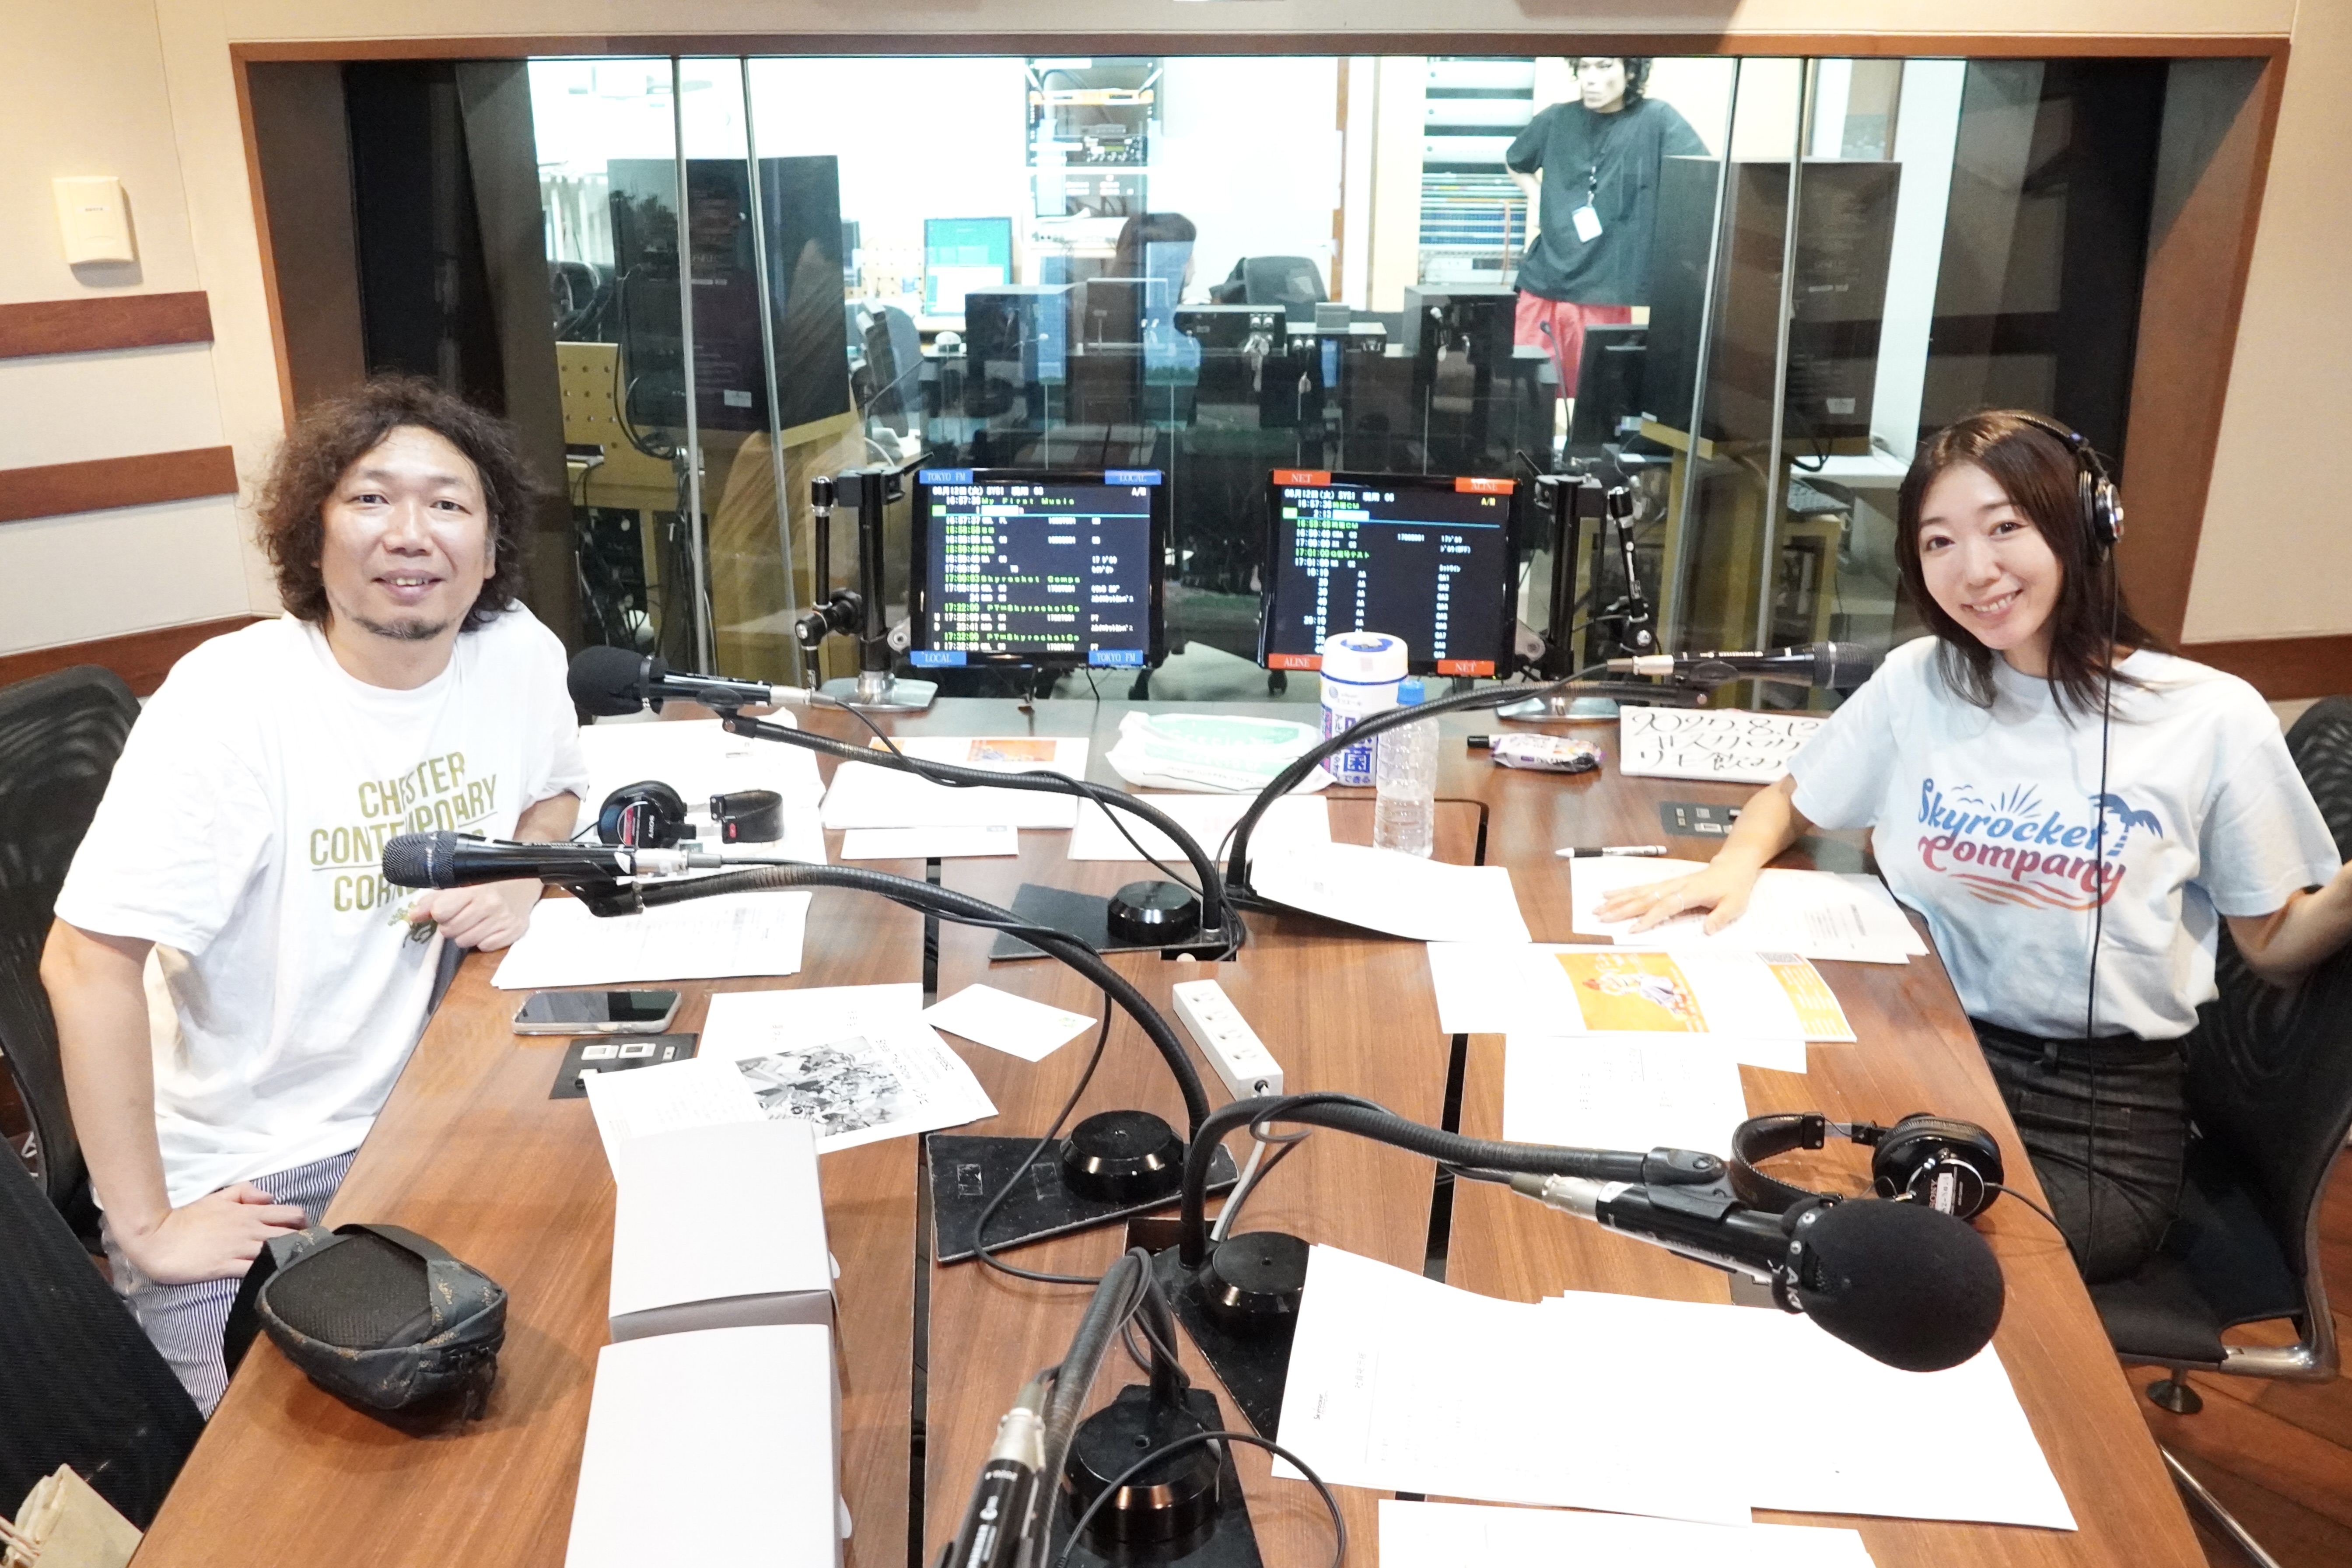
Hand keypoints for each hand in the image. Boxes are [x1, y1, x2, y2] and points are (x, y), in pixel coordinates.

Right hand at [115, 1183, 308, 1284]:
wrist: (158, 1239)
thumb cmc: (188, 1219)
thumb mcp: (218, 1197)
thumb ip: (245, 1192)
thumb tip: (270, 1197)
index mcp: (250, 1213)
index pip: (291, 1214)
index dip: (304, 1224)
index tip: (305, 1233)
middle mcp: (250, 1229)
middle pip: (291, 1234)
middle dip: (303, 1242)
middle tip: (304, 1252)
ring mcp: (239, 1249)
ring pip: (277, 1251)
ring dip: (289, 1257)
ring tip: (294, 1265)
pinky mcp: (226, 1267)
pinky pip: (256, 1270)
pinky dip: (267, 1272)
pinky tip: (274, 1276)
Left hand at [409, 879, 538, 950]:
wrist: (526, 882)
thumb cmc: (489, 882)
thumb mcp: (462, 884)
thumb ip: (435, 899)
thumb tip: (412, 917)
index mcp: (475, 890)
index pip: (441, 911)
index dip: (439, 913)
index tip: (445, 909)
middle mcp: (490, 905)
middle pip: (450, 930)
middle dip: (451, 925)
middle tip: (462, 916)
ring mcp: (503, 920)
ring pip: (465, 942)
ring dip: (465, 934)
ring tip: (475, 922)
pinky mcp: (514, 932)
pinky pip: (484, 947)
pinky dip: (483, 940)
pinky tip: (489, 928)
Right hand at [1593, 860, 1763, 934]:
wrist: (1733, 865)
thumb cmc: (1734, 887)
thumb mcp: (1735, 904)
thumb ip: (1720, 918)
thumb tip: (1706, 931)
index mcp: (1692, 892)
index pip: (1666, 906)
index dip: (1650, 918)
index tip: (1633, 929)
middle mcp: (1676, 886)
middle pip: (1645, 897)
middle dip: (1622, 908)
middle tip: (1602, 917)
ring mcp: (1669, 883)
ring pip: (1639, 891)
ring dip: (1618, 900)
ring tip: (1598, 907)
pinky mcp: (1666, 883)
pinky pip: (1642, 887)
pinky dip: (1625, 891)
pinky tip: (1610, 894)